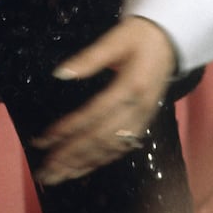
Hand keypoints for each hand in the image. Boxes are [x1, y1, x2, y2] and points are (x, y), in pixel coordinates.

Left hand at [32, 16, 176, 185]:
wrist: (170, 40)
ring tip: (55, 176)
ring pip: (110, 150)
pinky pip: (119, 149)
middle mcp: (138, 110)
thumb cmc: (140, 36)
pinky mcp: (142, 125)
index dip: (68, 129)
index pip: (94, 115)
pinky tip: (80, 169)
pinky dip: (98, 162)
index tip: (42, 139)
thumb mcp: (116, 38)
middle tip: (43, 170)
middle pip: (100, 140)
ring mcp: (142, 121)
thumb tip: (60, 73)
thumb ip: (89, 57)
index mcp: (130, 88)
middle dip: (70, 157)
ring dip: (81, 165)